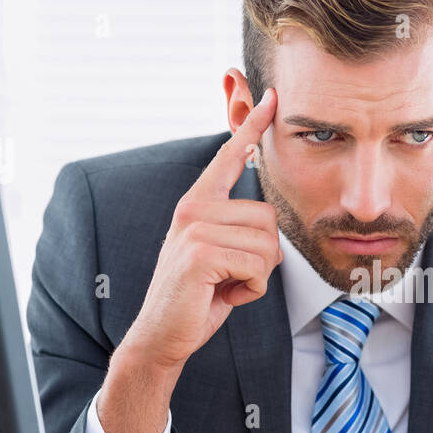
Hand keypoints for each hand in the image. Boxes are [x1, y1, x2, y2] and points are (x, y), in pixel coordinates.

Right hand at [122, 89, 281, 373]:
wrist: (162, 335)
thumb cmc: (195, 298)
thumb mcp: (219, 255)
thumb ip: (237, 230)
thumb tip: (268, 222)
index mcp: (197, 203)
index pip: (229, 157)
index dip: (252, 127)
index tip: (270, 97)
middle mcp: (193, 209)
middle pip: (269, 218)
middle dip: (264, 256)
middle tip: (232, 276)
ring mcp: (195, 229)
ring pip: (268, 245)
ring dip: (258, 276)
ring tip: (226, 285)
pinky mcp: (202, 253)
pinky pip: (257, 267)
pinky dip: (251, 290)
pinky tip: (223, 295)